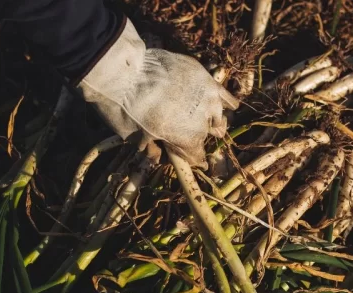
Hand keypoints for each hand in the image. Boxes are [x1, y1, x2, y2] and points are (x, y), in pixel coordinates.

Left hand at [76, 19, 239, 167]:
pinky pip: (225, 94)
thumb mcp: (135, 137)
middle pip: (209, 136)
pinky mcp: (206, 78)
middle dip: (200, 137)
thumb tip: (158, 156)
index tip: (194, 160)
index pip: (198, 156)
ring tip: (207, 119)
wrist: (125, 71)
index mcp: (188, 139)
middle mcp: (203, 122)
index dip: (193, 159)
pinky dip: (227, 102)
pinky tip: (227, 105)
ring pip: (220, 117)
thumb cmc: (126, 109)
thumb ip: (152, 148)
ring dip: (214, 121)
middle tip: (190, 133)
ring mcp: (207, 98)